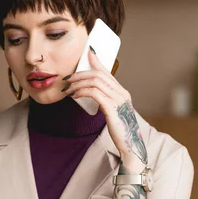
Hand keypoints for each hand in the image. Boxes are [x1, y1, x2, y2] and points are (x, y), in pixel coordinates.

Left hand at [62, 47, 147, 171]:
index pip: (108, 72)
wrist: (130, 145)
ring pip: (95, 81)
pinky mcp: (111, 108)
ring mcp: (118, 100)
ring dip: (78, 83)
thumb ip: (106, 102)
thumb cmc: (120, 130)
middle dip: (81, 74)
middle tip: (68, 79)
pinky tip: (74, 95)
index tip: (87, 53)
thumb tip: (91, 94)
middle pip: (99, 74)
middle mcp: (122, 93)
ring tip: (68, 89)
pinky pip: (94, 93)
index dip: (97, 61)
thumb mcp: (113, 112)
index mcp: (122, 92)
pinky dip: (82, 91)